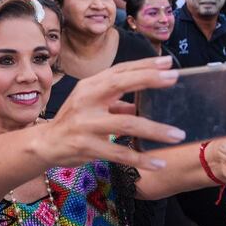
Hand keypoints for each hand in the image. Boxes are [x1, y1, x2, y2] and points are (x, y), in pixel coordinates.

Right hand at [43, 57, 184, 169]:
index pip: (119, 70)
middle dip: (148, 79)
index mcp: (89, 86)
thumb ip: (116, 102)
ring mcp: (86, 123)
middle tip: (174, 78)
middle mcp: (86, 100)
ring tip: (178, 134)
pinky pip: (120, 153)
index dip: (144, 65)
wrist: (47, 143)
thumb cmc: (74, 120)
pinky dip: (141, 159)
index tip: (168, 62)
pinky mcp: (87, 146)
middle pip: (120, 84)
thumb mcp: (92, 104)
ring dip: (155, 129)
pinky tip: (159, 163)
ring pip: (126, 124)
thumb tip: (142, 103)